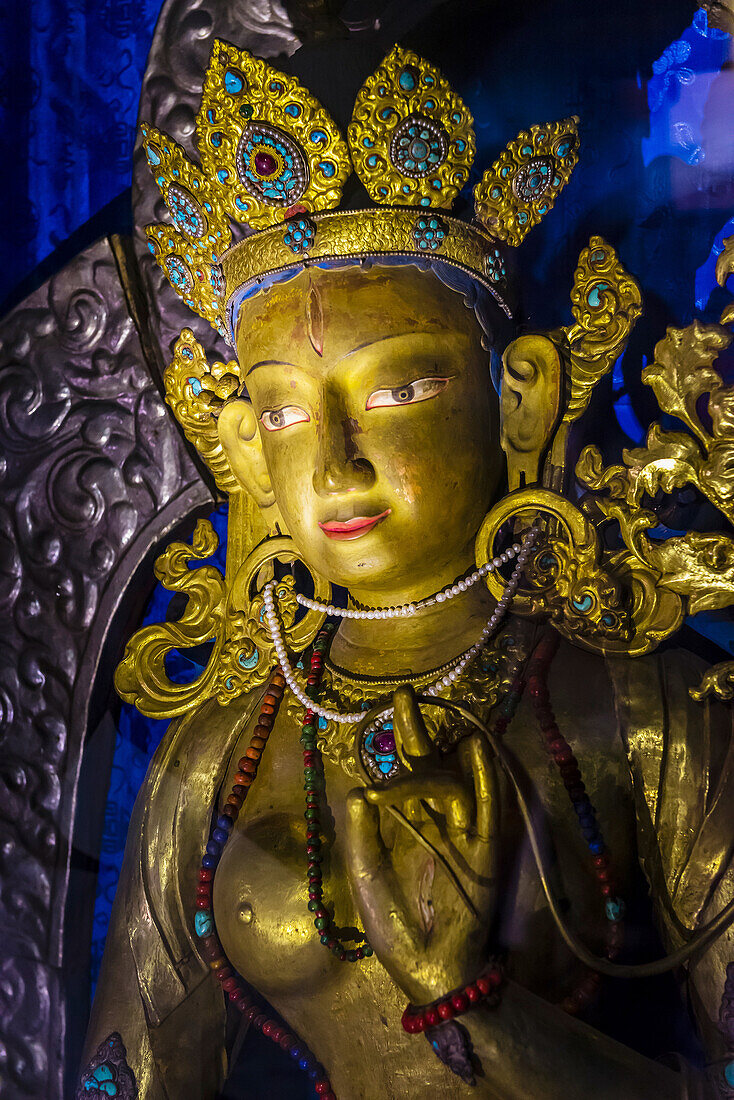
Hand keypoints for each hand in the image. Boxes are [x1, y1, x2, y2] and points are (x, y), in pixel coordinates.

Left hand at [345, 685, 498, 1004]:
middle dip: (417, 730)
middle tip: (406, 694)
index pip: (401, 772)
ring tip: (439, 716)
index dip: (395, 743)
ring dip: (447, 750)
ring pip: (456, 781)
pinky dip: (486, 779)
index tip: (384, 711)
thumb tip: (358, 786)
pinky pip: (489, 809)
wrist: (427, 971)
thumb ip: (361, 832)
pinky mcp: (485, 852)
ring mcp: (463, 834)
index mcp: (405, 825)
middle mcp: (435, 822)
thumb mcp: (365, 875)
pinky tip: (477, 749)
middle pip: (428, 765)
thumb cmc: (393, 927)